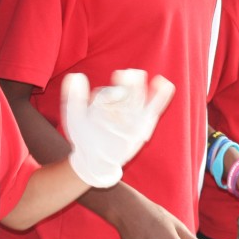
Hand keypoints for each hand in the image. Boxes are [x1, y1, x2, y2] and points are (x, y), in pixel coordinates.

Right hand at [61, 70, 173, 188]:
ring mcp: (135, 124)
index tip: (111, 82)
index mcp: (103, 119)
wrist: (98, 164)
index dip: (110, 93)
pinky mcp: (145, 125)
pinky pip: (155, 109)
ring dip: (139, 88)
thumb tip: (75, 76)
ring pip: (139, 102)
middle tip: (124, 74)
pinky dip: (161, 96)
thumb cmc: (84, 138)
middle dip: (126, 86)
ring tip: (138, 74)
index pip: (108, 101)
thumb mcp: (73, 118)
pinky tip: (165, 83)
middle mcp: (121, 122)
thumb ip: (73, 97)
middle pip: (126, 100)